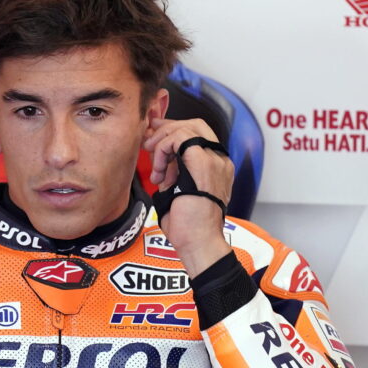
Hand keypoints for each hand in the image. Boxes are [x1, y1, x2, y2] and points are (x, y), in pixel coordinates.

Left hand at [143, 118, 233, 276]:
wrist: (199, 242)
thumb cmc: (189, 226)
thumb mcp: (178, 192)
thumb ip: (175, 173)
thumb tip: (161, 163)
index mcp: (217, 166)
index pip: (198, 134)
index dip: (173, 131)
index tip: (154, 138)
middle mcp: (219, 160)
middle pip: (195, 125)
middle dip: (166, 129)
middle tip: (148, 142)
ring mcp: (214, 160)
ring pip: (187, 129)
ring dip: (162, 141)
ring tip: (154, 165)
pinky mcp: (203, 164)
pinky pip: (180, 139)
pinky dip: (164, 149)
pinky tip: (159, 170)